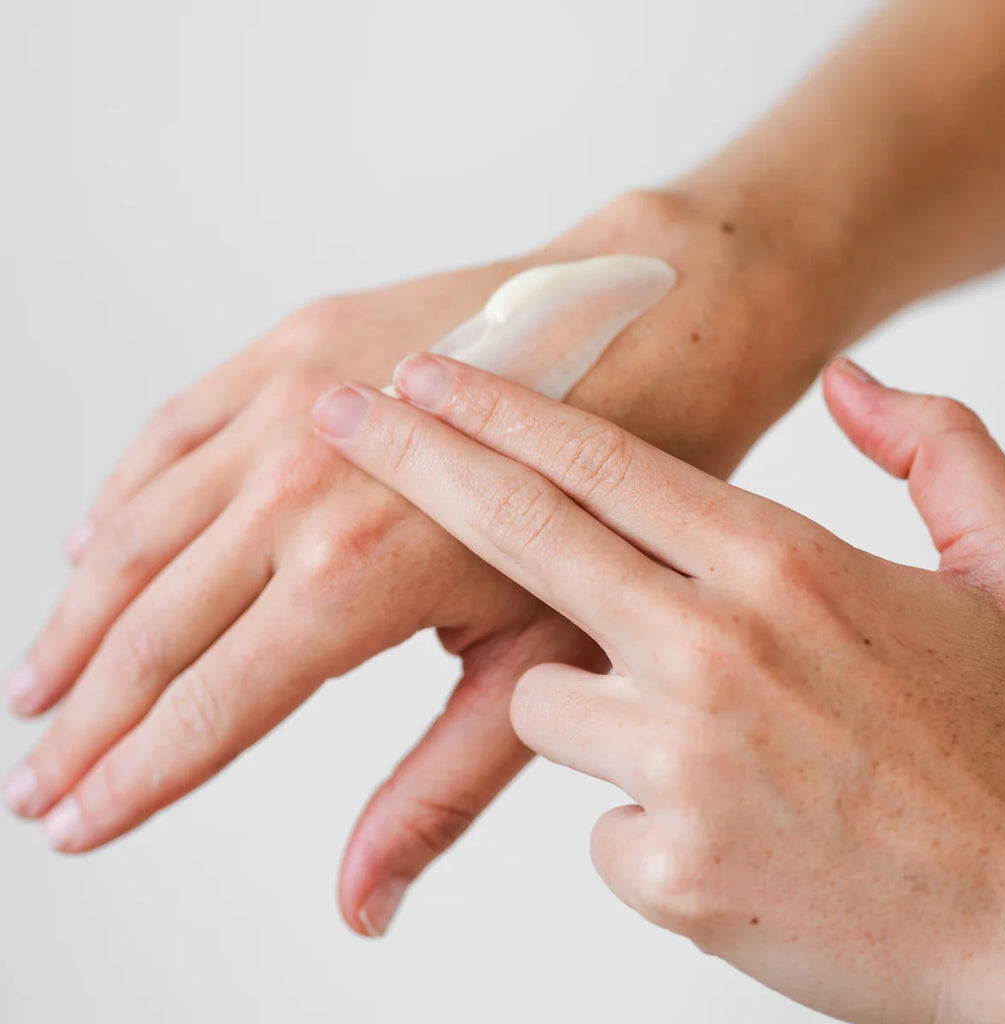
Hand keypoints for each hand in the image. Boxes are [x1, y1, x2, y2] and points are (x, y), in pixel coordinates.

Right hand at [2, 190, 830, 935]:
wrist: (652, 332)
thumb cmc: (611, 504)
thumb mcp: (534, 660)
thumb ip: (435, 787)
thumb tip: (362, 901)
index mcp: (357, 575)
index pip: (209, 705)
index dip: (133, 776)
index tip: (74, 822)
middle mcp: (299, 484)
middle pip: (154, 626)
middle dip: (85, 716)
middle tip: (33, 780)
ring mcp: (288, 399)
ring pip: (140, 530)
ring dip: (80, 616)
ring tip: (38, 684)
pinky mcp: (295, 341)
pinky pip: (174, 428)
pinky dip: (124, 495)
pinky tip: (94, 542)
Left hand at [316, 353, 1004, 1020]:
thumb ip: (936, 451)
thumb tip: (856, 383)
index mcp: (784, 564)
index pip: (601, 463)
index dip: (499, 410)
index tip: (423, 374)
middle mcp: (717, 645)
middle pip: (522, 535)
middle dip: (420, 463)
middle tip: (345, 418)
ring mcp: (684, 758)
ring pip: (537, 705)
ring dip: (587, 714)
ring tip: (702, 748)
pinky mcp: (667, 868)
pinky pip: (596, 822)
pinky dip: (641, 823)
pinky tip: (734, 836)